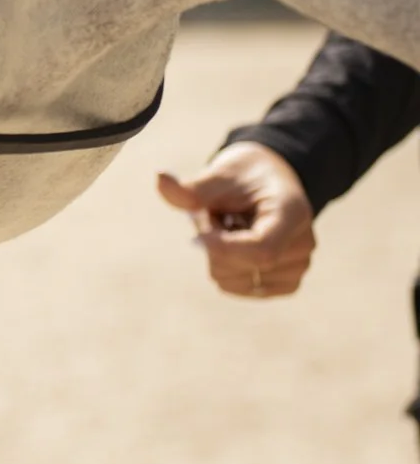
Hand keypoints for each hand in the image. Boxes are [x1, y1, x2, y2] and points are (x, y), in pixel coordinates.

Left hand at [156, 144, 316, 299]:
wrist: (268, 183)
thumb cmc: (243, 176)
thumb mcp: (219, 176)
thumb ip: (191, 188)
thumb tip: (159, 178)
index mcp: (292, 213)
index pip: (260, 250)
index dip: (221, 248)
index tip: (195, 237)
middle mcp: (303, 244)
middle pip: (239, 266)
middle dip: (214, 242)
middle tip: (221, 215)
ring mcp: (298, 268)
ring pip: (231, 280)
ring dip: (218, 255)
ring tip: (233, 228)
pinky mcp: (286, 284)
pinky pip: (236, 288)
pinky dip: (227, 268)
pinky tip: (239, 245)